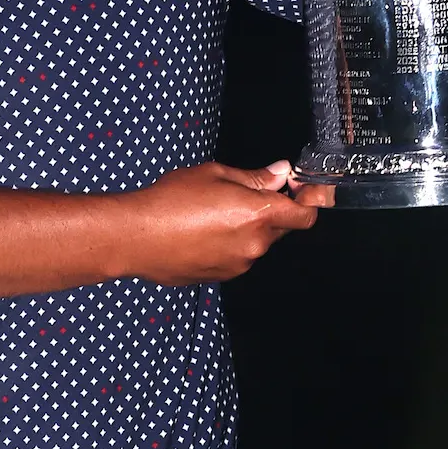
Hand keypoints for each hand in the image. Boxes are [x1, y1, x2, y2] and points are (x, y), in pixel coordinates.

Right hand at [121, 160, 318, 284]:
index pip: (304, 215)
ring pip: (257, 242)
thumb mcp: (214, 174)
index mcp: (258, 215)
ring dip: (247, 228)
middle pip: (281, 228)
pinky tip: (204, 230)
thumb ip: (254, 177)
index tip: (303, 189)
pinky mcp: (223, 275)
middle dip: (271, 211)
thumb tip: (280, 172)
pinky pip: (238, 256)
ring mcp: (239, 264)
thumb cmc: (171, 201)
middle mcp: (254, 244)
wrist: (138, 237)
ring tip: (213, 212)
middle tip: (244, 192)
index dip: (309, 200)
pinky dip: (230, 243)